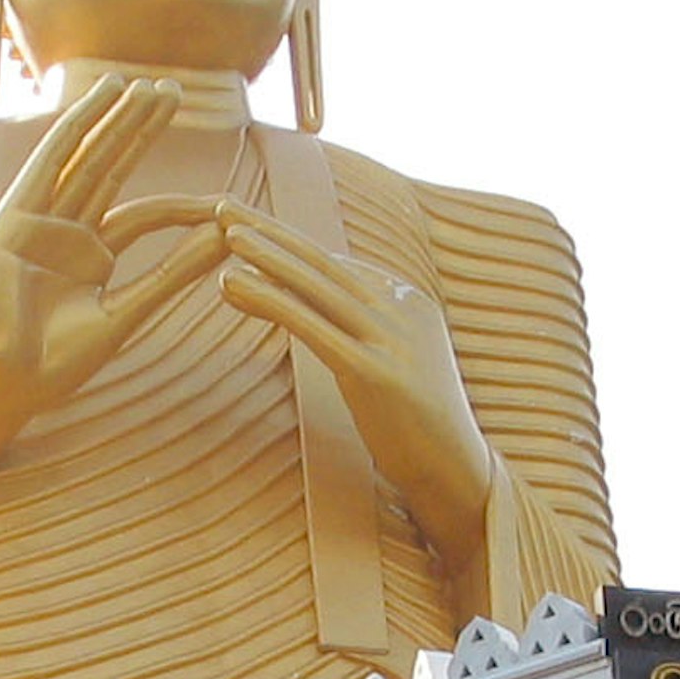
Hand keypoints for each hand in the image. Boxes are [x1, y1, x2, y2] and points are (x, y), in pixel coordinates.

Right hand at [0, 76, 229, 419]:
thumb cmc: (54, 364)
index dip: (183, 205)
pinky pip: (50, 162)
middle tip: (173, 91)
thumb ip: (172, 276)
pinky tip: (101, 98)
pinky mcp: (14, 217)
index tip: (224, 203)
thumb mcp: (125, 314)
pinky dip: (76, 127)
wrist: (0, 384)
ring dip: (115, 119)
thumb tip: (224, 240)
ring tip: (145, 86)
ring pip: (86, 158)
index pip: (144, 215)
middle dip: (141, 129)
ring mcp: (38, 221)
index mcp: (90, 258)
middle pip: (112, 168)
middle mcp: (65, 232)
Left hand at [218, 203, 492, 556]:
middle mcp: (401, 309)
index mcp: (407, 302)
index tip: (248, 223)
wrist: (456, 472)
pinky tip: (234, 283)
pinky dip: (269, 299)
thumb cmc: (418, 428)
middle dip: (271, 232)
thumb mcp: (395, 365)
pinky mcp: (375, 371)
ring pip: (316, 284)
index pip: (337, 265)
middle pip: (322, 262)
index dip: (289, 243)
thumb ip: (366, 333)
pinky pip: (310, 325)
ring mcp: (391, 338)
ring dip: (266, 254)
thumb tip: (325, 315)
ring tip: (223, 232)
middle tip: (224, 206)